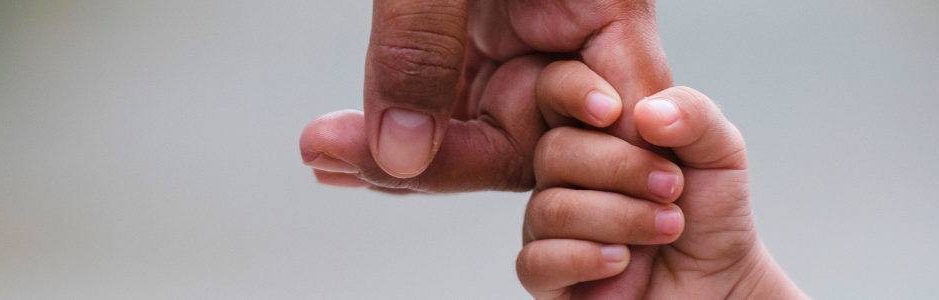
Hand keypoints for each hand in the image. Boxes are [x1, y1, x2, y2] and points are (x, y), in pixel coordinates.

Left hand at [303, 0, 671, 185]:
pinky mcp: (482, 37)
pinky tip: (341, 140)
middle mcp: (572, 31)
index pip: (611, 114)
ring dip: (405, 147)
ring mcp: (525, 37)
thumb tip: (403, 153)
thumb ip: (421, 43)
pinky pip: (448, 99)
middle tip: (351, 166)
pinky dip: (394, 120)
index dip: (568, 171)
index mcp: (604, 4)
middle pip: (533, 133)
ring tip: (327, 152)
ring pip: (483, 124)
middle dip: (441, 160)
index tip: (508, 208)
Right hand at [517, 63, 807, 298]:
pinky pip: (537, 261)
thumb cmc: (709, 216)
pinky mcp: (548, 276)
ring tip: (667, 228)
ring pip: (551, 208)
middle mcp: (564, 175)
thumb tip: (646, 111)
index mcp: (593, 132)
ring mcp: (551, 226)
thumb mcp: (719, 154)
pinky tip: (621, 261)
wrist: (720, 284)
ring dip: (619, 217)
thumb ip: (694, 116)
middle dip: (621, 168)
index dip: (572, 90)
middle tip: (672, 187)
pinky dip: (585, 258)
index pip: (554, 90)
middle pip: (553, 151)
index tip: (616, 111)